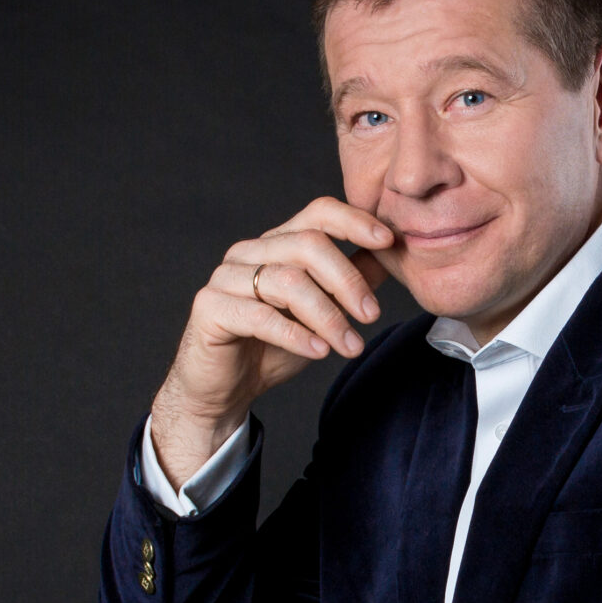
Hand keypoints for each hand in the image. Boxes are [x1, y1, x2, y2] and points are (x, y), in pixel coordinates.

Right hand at [150, 197, 395, 486]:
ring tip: (350, 345)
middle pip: (308, 245)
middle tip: (371, 315)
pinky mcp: (210, 307)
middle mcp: (249, 252)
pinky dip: (295, 335)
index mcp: (277, 244)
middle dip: (347, 280)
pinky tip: (319, 351)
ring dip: (328, 316)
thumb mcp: (323, 313)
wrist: (225, 389)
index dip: (354, 221)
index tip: (388, 241)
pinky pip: (259, 315)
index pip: (318, 214)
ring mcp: (226, 276)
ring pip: (287, 281)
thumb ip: (352, 281)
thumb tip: (391, 255)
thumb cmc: (272, 347)